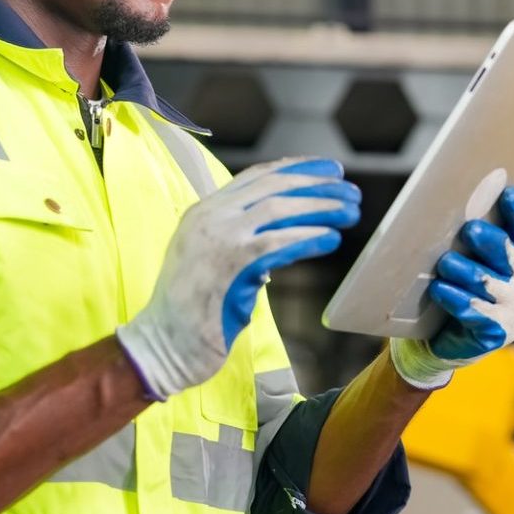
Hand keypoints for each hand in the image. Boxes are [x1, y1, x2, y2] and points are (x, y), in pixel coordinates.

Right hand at [119, 157, 359, 399]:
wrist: (162, 343)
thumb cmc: (189, 311)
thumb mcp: (211, 262)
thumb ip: (240, 243)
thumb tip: (279, 239)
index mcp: (204, 211)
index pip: (255, 177)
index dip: (294, 169)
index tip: (325, 170)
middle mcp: (210, 216)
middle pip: (272, 186)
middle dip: (315, 184)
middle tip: (348, 189)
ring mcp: (219, 237)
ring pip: (279, 208)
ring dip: (320, 207)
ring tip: (350, 212)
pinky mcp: (232, 263)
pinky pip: (279, 243)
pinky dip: (309, 237)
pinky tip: (331, 238)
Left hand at [390, 186, 513, 389]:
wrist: (450, 338)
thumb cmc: (460, 286)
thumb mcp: (469, 258)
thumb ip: (468, 236)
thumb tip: (445, 205)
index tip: (507, 195)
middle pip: (508, 251)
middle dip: (489, 240)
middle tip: (468, 230)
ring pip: (487, 282)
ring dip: (464, 271)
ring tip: (445, 263)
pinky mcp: (498, 331)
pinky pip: (475, 312)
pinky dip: (455, 298)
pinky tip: (439, 289)